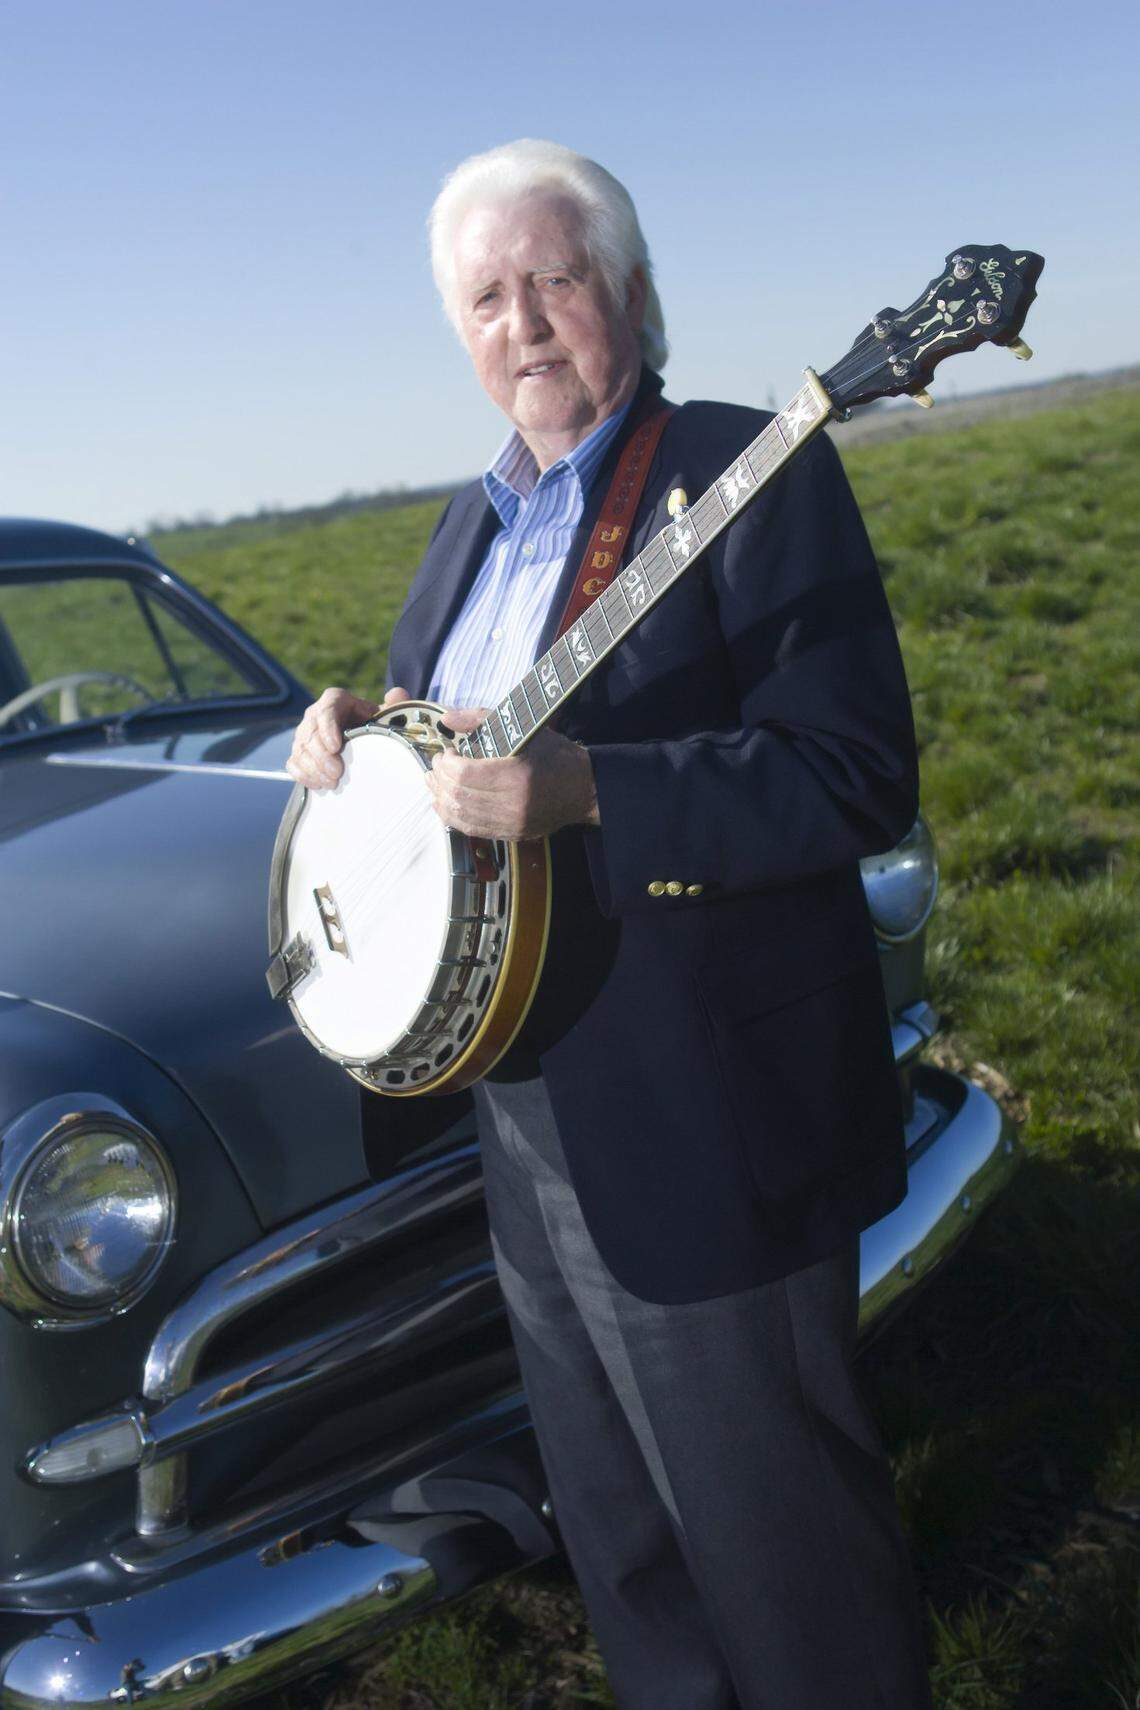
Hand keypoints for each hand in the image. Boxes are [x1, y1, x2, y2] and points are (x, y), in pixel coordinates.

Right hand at [286, 685, 408, 789]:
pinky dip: (303, 775)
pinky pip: (294, 763)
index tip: (336, 747)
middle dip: (322, 756)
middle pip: (311, 734)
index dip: (328, 728)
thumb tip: (397, 695)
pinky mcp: (299, 751)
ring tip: (332, 783)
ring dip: (314, 768)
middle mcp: (315, 715)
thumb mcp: (383, 714)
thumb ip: (393, 705)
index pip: (326, 710)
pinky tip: (319, 785)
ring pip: (301, 750)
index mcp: (335, 700)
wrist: (359, 735)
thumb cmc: (371, 723)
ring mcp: (304, 734)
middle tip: (337, 773)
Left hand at [426, 706, 598, 838]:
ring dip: (441, 799)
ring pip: (461, 816)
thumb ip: (482, 719)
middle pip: (459, 796)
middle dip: (440, 780)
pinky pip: (472, 829)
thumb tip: (448, 718)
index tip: (446, 752)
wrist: (584, 789)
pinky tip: (444, 804)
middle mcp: (513, 804)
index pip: (464, 774)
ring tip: (433, 783)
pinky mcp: (511, 835)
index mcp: (517, 775)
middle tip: (436, 765)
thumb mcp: (524, 729)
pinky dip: (452, 817)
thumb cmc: (555, 755)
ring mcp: (512, 823)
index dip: (446, 763)